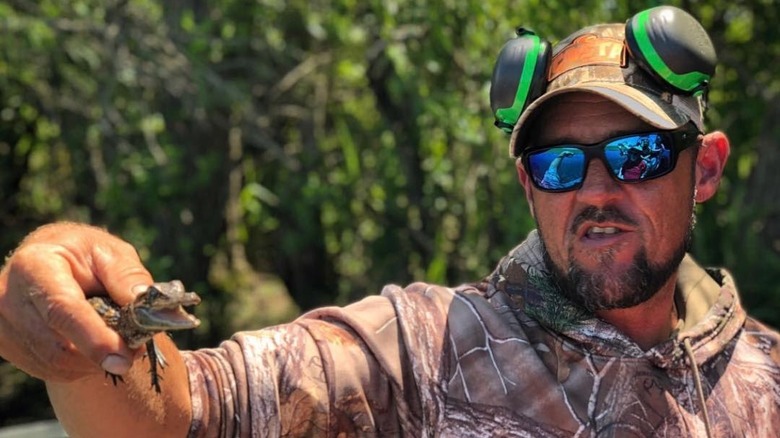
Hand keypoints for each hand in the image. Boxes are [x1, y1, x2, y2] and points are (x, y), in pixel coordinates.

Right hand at [0, 222, 152, 381]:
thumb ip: (127, 277)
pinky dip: (81, 366)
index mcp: (34, 265)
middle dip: (102, 354)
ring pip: (56, 363)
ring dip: (94, 362)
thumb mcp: (111, 253)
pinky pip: (51, 371)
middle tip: (135, 350)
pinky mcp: (8, 347)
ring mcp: (4, 326)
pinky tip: (91, 346)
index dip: (94, 338)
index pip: (61, 309)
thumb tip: (145, 305)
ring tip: (116, 342)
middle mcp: (8, 297)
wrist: (52, 265)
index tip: (124, 357)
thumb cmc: (86, 257)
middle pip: (58, 345)